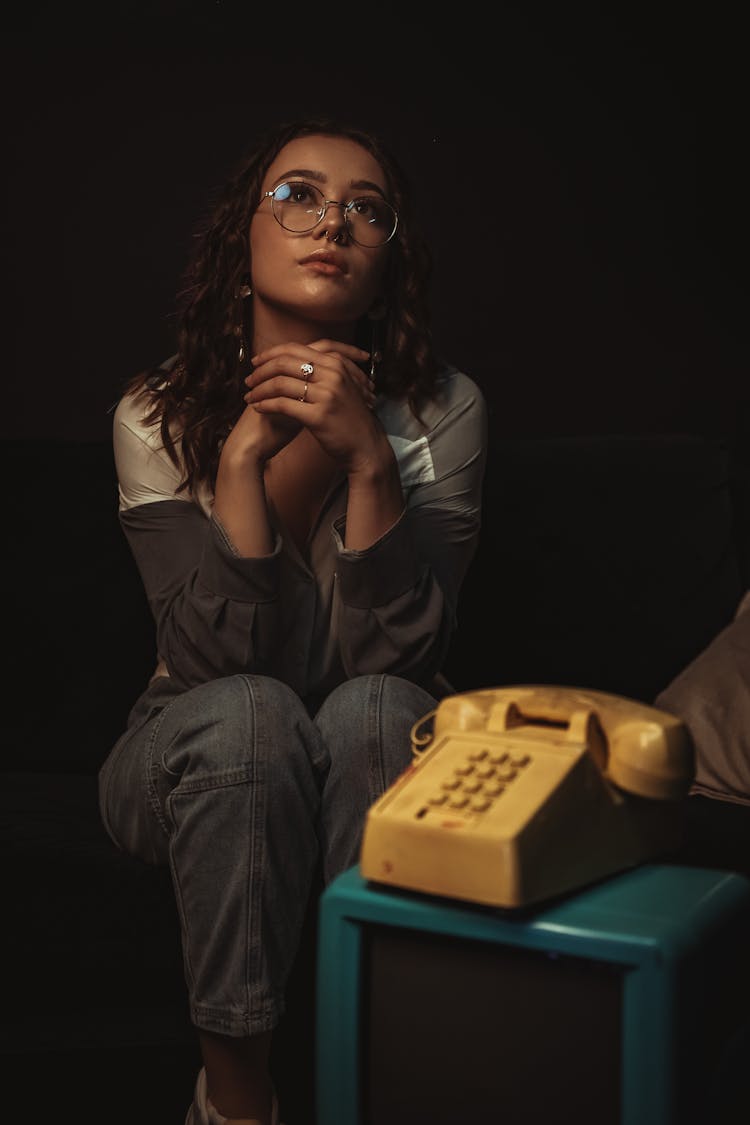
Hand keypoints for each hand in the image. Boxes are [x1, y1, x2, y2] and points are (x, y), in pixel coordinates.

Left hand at [245, 340, 384, 471]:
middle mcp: (332, 375)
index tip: (256, 363)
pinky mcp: (318, 415)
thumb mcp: (342, 387)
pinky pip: (283, 405)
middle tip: (248, 381)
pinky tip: (258, 409)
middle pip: (284, 363)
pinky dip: (266, 405)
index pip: (295, 349)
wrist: (366, 446)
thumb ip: (322, 372)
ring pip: (280, 383)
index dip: (271, 354)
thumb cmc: (350, 419)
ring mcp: (326, 394)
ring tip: (249, 397)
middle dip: (260, 371)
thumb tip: (293, 363)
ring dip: (259, 390)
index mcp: (335, 364)